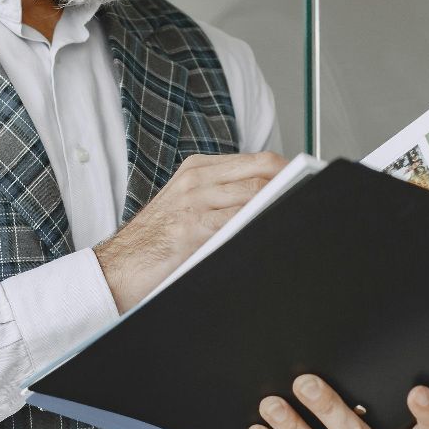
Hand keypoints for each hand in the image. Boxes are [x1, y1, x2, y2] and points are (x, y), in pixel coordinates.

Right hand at [95, 151, 287, 311]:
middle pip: (262, 170)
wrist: (117, 268)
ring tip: (298, 214)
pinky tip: (271, 232)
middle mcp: (197, 178)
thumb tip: (270, 199)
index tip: (305, 182)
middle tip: (311, 196)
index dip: (286, 171)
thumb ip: (222, 197)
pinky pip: (238, 221)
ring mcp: (195, 201)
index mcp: (197, 169)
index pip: (256, 160)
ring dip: (280, 204)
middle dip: (291, 183)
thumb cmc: (155, 242)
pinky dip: (259, 223)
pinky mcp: (193, 227)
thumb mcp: (187, 205)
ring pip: (255, 193)